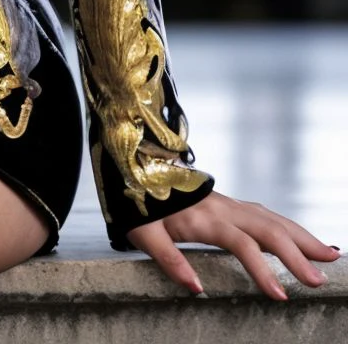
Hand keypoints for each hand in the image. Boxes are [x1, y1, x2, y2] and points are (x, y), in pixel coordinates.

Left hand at [127, 191, 339, 299]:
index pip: (241, 243)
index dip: (261, 269)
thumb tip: (197, 288)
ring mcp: (230, 203)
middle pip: (268, 228)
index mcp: (203, 217)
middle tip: (320, 280)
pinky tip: (305, 238)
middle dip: (298, 253)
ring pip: (273, 218)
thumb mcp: (145, 234)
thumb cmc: (139, 205)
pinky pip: (267, 215)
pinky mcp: (232, 205)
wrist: (137, 168)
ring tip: (330, 255)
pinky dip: (290, 226)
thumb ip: (170, 260)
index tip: (280, 296)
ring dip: (302, 237)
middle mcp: (223, 207)